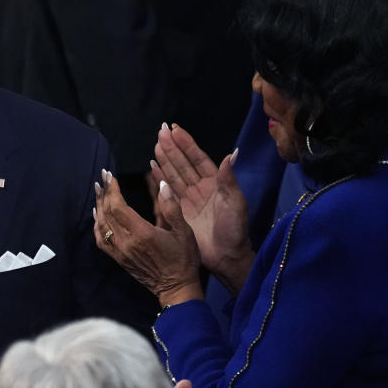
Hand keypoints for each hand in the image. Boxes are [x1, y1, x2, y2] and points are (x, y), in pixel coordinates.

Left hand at [93, 169, 202, 306]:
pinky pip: (100, 240)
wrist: (176, 288)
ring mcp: (120, 252)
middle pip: (107, 213)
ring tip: (98, 191)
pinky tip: (97, 214)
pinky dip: (96, 225)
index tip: (110, 176)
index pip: (118, 207)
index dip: (112, 190)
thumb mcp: (183, 231)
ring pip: (101, 226)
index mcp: (141, 233)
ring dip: (99, 206)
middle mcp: (126, 242)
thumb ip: (171, 207)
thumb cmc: (183, 258)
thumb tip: (162, 184)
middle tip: (102, 177)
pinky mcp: (118, 259)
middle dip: (103, 193)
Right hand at [151, 124, 252, 292]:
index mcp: (216, 183)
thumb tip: (231, 154)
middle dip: (172, 147)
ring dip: (164, 159)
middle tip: (160, 131)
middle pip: (183, 163)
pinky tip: (152, 166)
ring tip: (155, 145)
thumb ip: (229, 180)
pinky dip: (159, 178)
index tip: (175, 129)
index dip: (187, 144)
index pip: (198, 159)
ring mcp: (188, 199)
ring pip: (174, 174)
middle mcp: (200, 188)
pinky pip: (167, 190)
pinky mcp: (179, 211)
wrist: (225, 257)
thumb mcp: (236, 204)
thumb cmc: (235, 230)